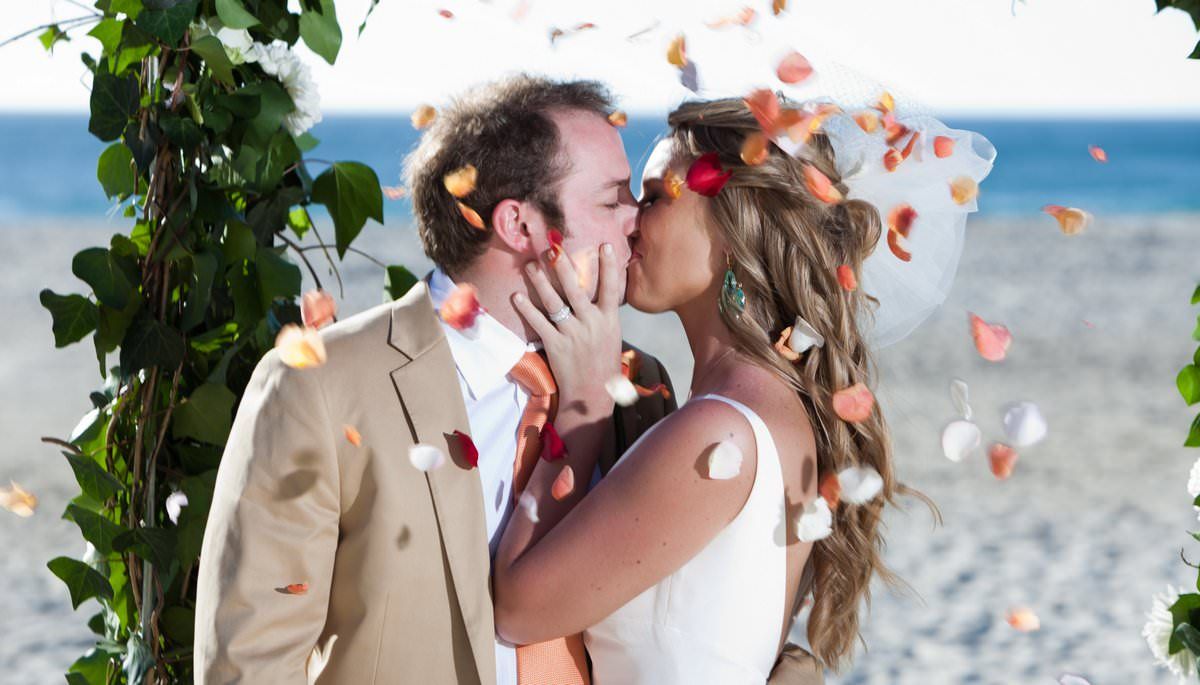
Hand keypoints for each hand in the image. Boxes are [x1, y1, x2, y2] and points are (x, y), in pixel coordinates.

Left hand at [512, 243, 622, 418]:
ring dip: (540, 281)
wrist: (592, 394)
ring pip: (553, 301)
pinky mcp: (556, 345)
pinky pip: (538, 322)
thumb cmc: (604, 366)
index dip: (610, 265)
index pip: (611, 287)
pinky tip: (517, 296)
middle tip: (552, 247)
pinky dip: (526, 308)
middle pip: (575, 288)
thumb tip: (598, 296)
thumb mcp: (612, 338)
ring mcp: (572, 333)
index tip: (605, 245)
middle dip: (562, 266)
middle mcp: (591, 323)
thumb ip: (603, 317)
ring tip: (530, 265)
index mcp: (609, 320)